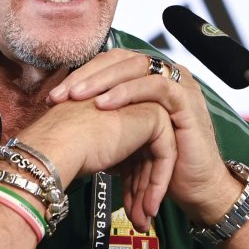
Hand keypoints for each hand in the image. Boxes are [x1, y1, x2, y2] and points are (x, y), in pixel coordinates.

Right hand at [16, 95, 176, 229]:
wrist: (59, 144)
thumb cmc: (60, 147)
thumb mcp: (88, 149)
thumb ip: (108, 155)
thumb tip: (117, 173)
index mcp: (113, 111)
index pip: (130, 152)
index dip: (129, 184)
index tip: (127, 210)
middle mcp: (130, 106)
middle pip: (144, 156)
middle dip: (140, 192)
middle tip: (138, 220)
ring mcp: (144, 106)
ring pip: (155, 158)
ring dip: (149, 192)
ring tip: (141, 220)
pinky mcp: (155, 116)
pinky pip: (165, 155)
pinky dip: (158, 183)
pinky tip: (149, 206)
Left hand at [48, 50, 241, 224]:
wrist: (194, 188)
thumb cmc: (160, 165)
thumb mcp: (125, 138)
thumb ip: (105, 121)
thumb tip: (64, 116)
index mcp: (148, 79)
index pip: (110, 64)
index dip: (81, 75)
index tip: (54, 96)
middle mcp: (163, 76)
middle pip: (120, 60)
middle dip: (87, 76)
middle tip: (61, 95)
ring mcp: (178, 84)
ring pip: (137, 68)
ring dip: (104, 81)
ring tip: (78, 97)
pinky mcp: (186, 100)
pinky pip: (156, 86)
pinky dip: (129, 92)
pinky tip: (105, 105)